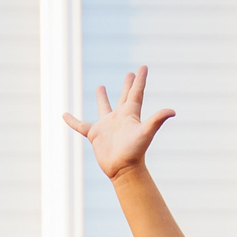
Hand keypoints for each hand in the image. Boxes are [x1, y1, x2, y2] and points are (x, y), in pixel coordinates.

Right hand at [62, 65, 174, 182]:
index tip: (143, 67)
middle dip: (128, 85)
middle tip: (130, 73)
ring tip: (101, 86)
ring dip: (102, 98)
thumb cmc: (135, 151)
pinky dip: (72, 121)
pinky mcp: (95, 135)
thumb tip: (172, 111)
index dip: (140, 79)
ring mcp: (107, 126)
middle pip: (124, 96)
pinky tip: (64, 115)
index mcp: (131, 114)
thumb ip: (157, 120)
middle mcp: (119, 117)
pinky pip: (80, 125)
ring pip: (104, 108)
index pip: (136, 92)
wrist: (122, 169)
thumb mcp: (145, 133)